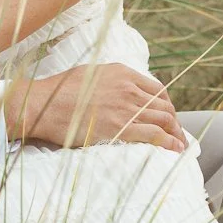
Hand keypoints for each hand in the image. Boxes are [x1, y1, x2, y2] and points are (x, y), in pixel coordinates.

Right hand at [5, 64, 183, 151]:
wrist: (42, 104)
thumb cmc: (58, 91)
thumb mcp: (89, 74)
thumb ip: (109, 80)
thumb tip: (117, 89)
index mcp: (122, 73)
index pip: (156, 90)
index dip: (166, 105)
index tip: (168, 116)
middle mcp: (128, 88)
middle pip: (163, 106)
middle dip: (174, 121)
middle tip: (178, 134)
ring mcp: (125, 108)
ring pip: (162, 120)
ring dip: (176, 134)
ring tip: (180, 145)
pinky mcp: (120, 128)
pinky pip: (154, 135)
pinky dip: (168, 143)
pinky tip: (175, 150)